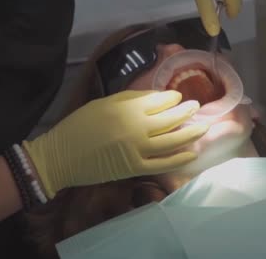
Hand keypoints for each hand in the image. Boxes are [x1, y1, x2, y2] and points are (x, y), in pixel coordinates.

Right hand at [23, 90, 208, 197]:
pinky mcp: (134, 168)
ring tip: (204, 126)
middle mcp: (135, 128)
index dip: (172, 98)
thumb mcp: (103, 103)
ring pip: (172, 141)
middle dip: (187, 111)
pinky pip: (162, 165)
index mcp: (127, 108)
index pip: (159, 101)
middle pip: (170, 119)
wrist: (61, 155)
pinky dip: (179, 159)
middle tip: (197, 107)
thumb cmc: (79, 125)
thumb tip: (157, 97)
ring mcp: (137, 150)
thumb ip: (131, 99)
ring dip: (190, 133)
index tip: (179, 97)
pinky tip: (192, 154)